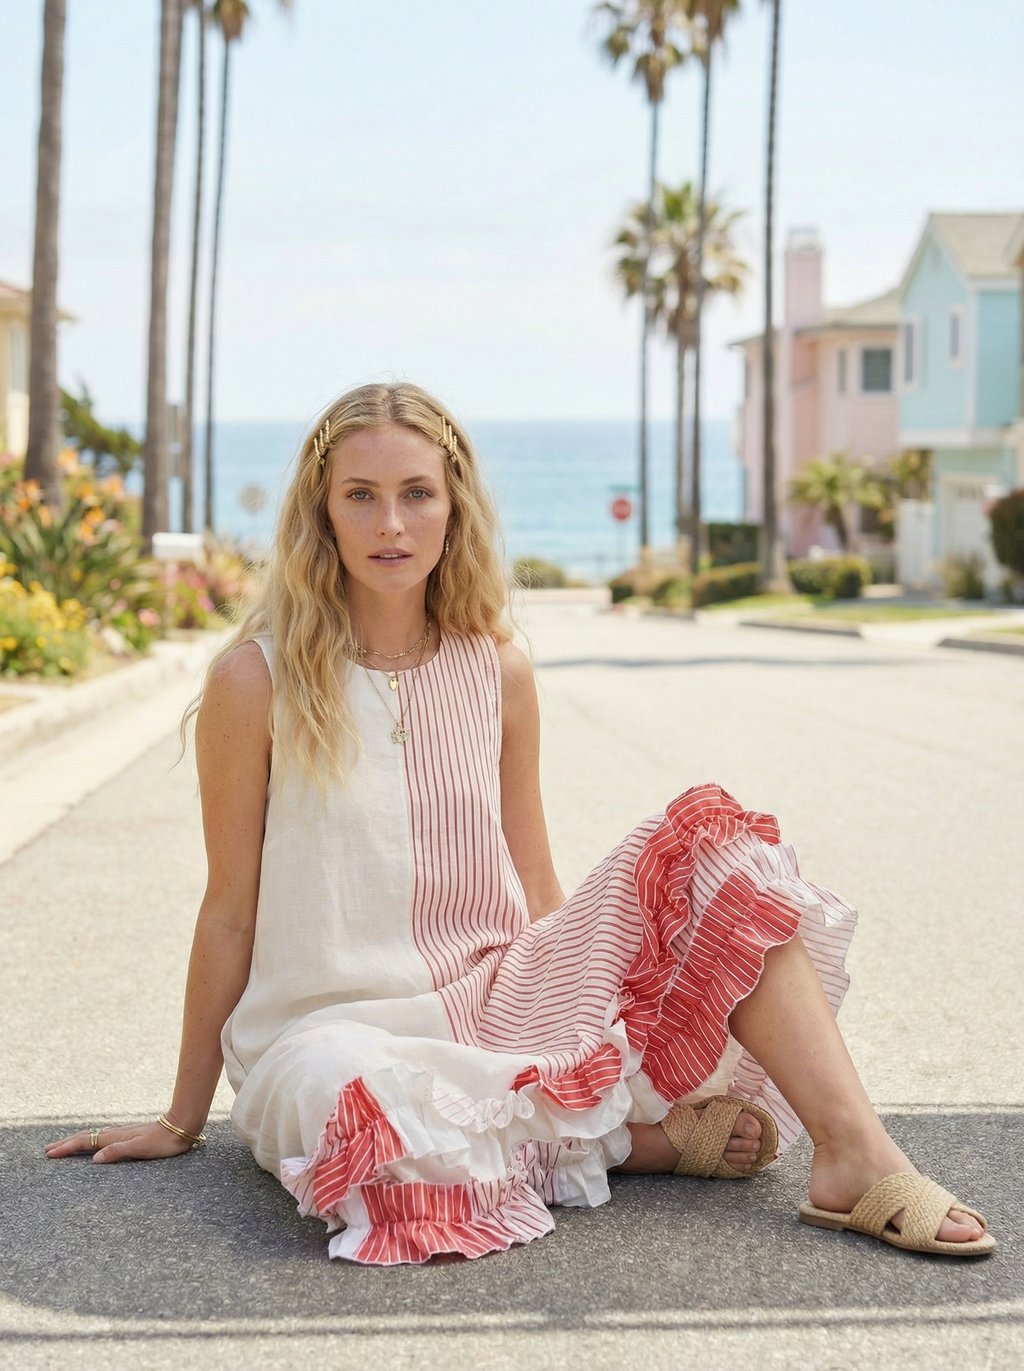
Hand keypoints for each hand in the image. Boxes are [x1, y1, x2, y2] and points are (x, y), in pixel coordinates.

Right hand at [45, 1119, 197, 1163]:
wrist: (181, 1126)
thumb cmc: (163, 1141)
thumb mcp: (141, 1149)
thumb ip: (118, 1152)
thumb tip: (94, 1159)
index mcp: (115, 1137)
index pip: (85, 1142)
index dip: (67, 1148)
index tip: (50, 1154)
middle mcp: (115, 1133)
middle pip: (85, 1137)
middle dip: (66, 1143)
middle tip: (48, 1149)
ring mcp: (121, 1133)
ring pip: (93, 1136)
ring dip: (76, 1141)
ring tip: (63, 1145)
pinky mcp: (129, 1135)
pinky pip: (102, 1137)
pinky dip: (90, 1140)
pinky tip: (92, 1143)